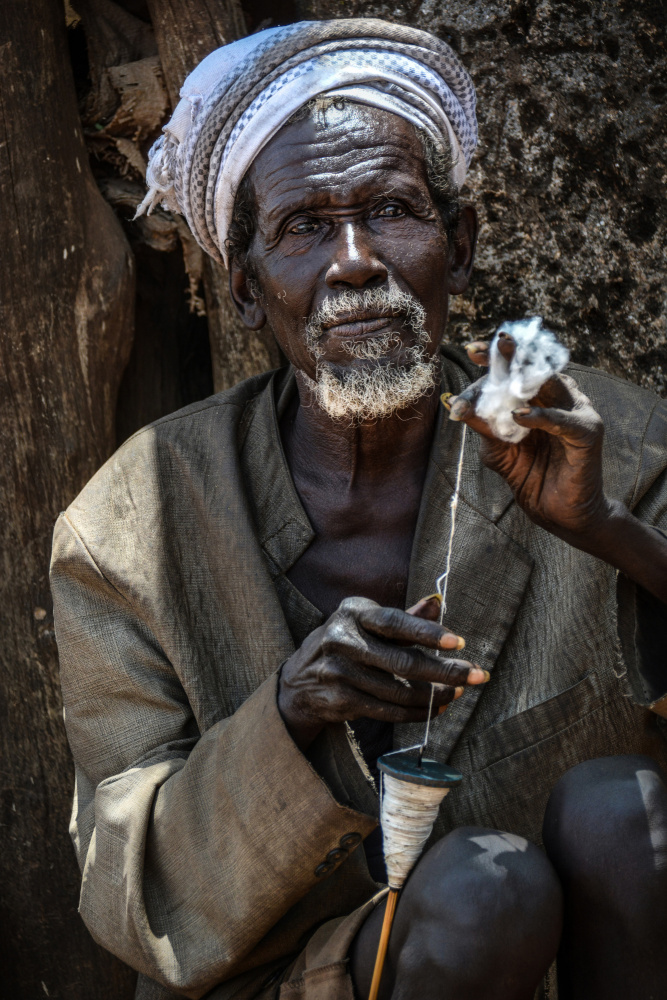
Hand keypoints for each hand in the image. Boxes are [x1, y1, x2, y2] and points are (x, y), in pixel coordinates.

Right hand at [278, 595, 487, 749]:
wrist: (299, 680)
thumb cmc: (346, 642)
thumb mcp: (367, 622)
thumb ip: (404, 616)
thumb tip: (437, 602)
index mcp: (353, 612)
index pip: (394, 623)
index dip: (427, 633)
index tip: (458, 642)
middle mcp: (343, 640)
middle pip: (402, 662)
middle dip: (445, 671)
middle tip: (476, 675)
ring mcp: (340, 673)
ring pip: (399, 691)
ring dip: (435, 695)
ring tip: (458, 692)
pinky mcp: (342, 700)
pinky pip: (389, 711)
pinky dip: (417, 712)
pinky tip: (437, 708)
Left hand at [448, 336, 611, 545]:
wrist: (556, 512)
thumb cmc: (529, 474)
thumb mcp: (497, 447)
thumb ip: (481, 424)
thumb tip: (451, 402)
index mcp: (539, 395)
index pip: (517, 369)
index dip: (495, 358)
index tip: (471, 349)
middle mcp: (560, 396)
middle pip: (533, 368)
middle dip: (508, 357)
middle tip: (486, 348)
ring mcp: (576, 411)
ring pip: (550, 386)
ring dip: (524, 379)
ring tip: (502, 374)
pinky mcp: (588, 433)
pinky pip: (564, 420)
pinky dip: (542, 417)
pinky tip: (521, 416)